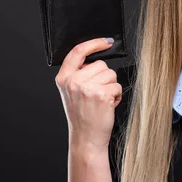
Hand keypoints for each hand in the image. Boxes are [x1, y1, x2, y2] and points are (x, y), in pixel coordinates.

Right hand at [55, 38, 121, 152]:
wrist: (86, 139)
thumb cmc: (83, 116)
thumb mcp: (72, 93)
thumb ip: (79, 75)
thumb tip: (97, 59)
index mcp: (64, 78)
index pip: (78, 52)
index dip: (94, 43)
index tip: (106, 42)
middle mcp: (73, 81)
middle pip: (100, 64)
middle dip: (104, 77)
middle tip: (97, 95)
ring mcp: (87, 87)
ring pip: (111, 74)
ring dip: (111, 87)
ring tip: (101, 101)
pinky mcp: (101, 94)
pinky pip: (117, 85)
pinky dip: (116, 95)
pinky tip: (107, 106)